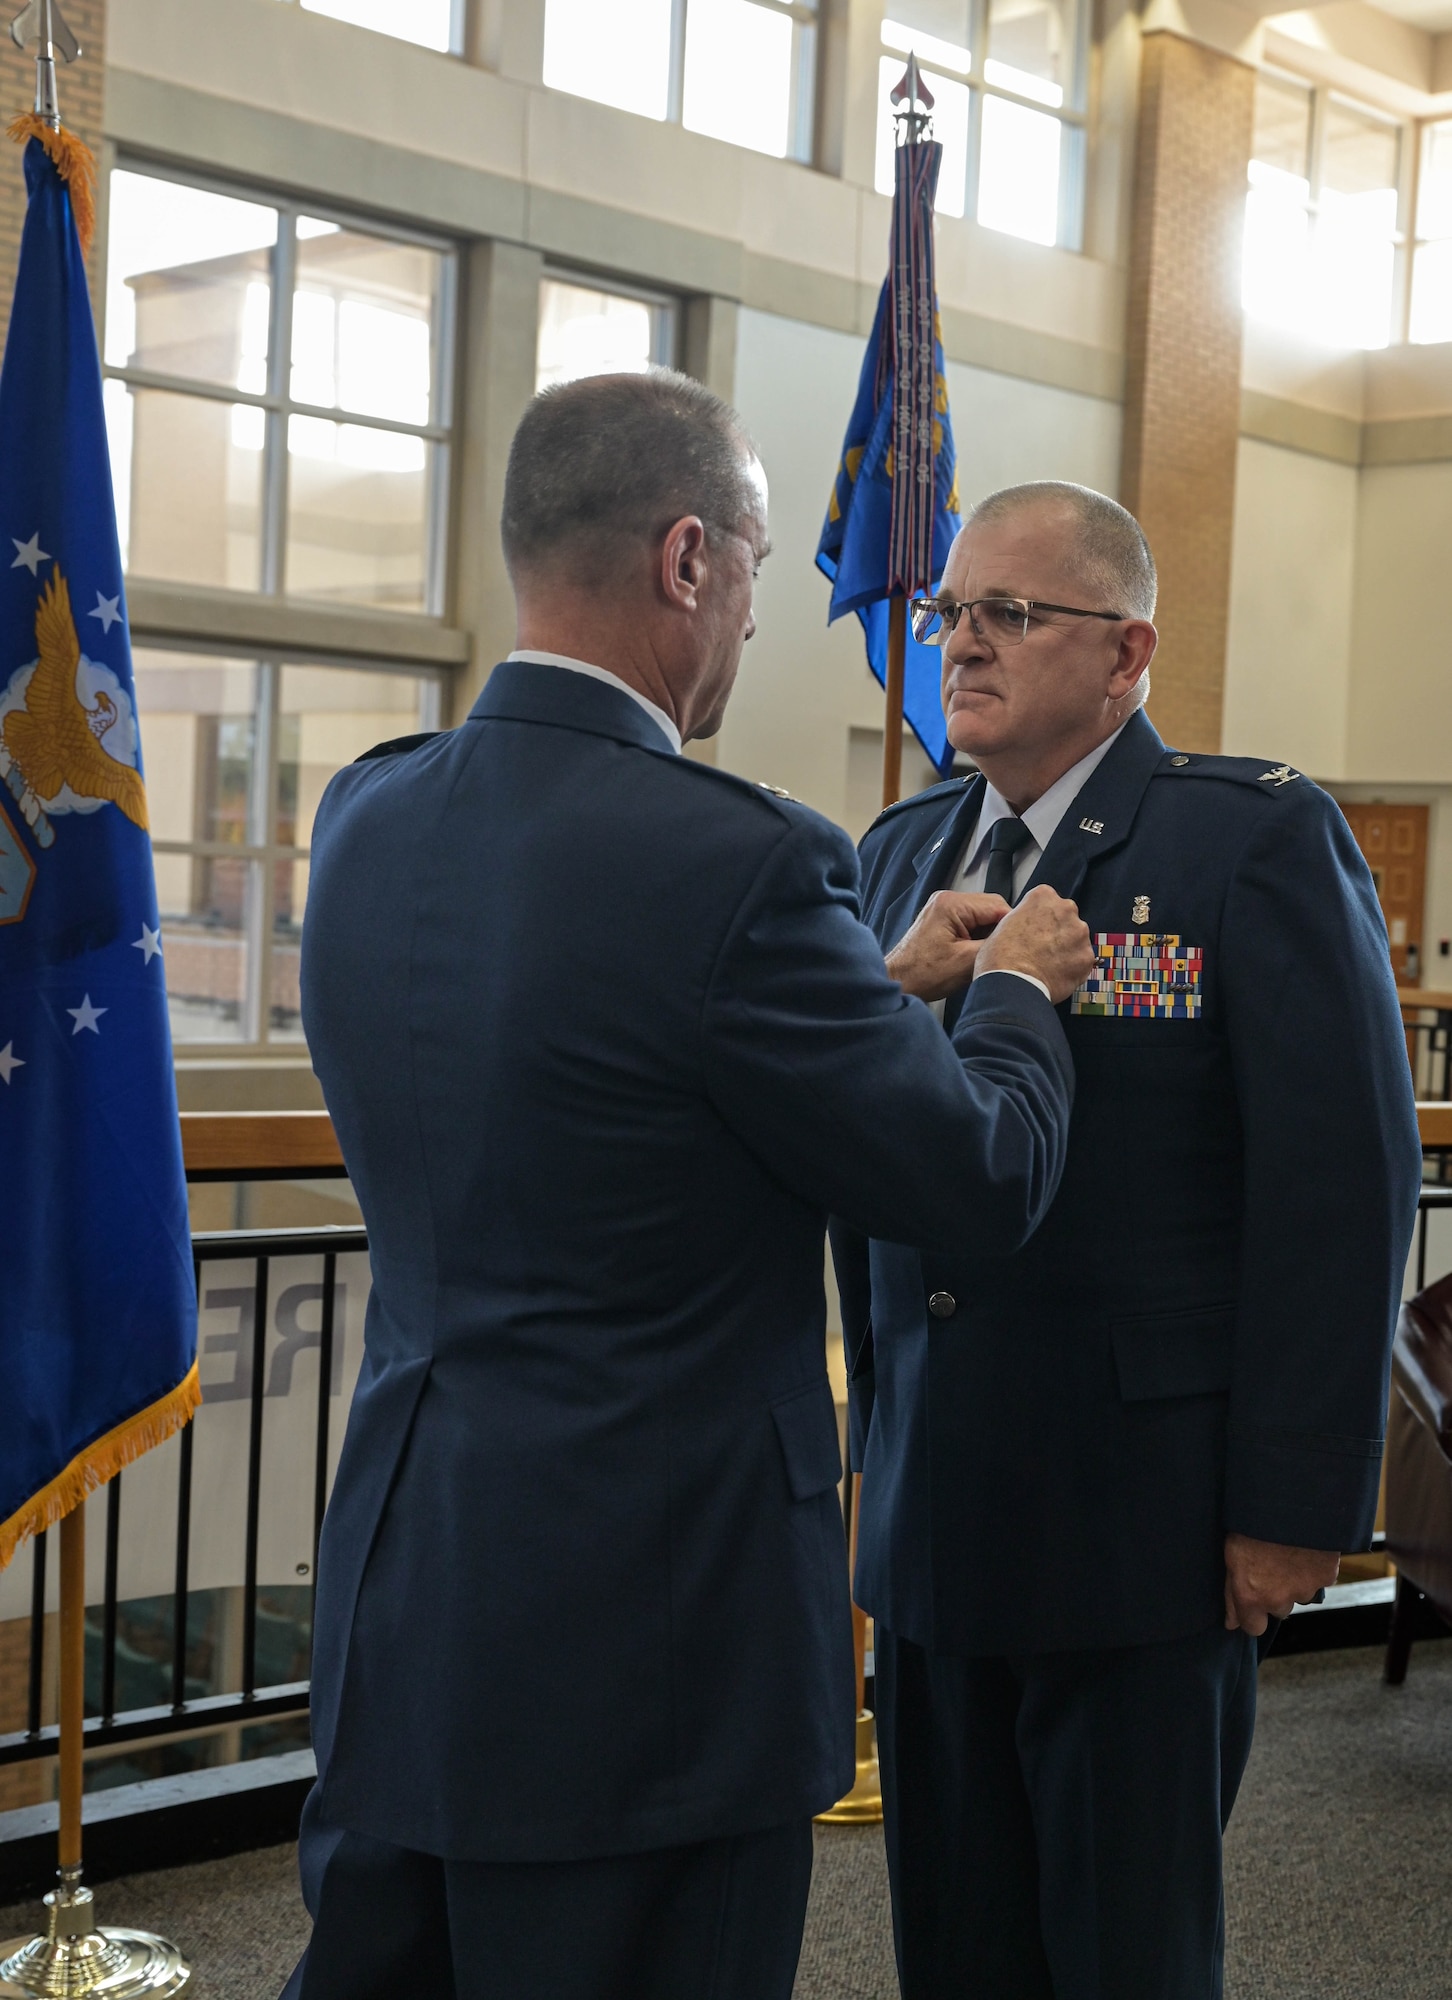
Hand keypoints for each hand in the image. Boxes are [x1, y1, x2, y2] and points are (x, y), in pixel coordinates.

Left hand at [885, 892, 1010, 1000]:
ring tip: (986, 954)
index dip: (1012, 926)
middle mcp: (948, 899)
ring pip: (983, 916)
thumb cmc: (924, 974)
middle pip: (992, 908)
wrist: (897, 982)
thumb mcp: (967, 962)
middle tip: (1003, 952)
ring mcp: (944, 908)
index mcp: (952, 904)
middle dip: (1000, 930)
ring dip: (989, 934)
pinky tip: (976, 953)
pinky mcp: (943, 919)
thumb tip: (1016, 938)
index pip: (999, 906)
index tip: (1019, 945)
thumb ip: (994, 945)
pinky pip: (971, 922)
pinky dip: (978, 936)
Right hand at [973, 885, 1094, 1004]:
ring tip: (1047, 964)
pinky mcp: (1086, 956)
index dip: (1040, 918)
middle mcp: (1065, 909)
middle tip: (1040, 948)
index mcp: (1043, 896)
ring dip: (1066, 949)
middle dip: (1057, 931)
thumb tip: (1025, 928)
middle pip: (1066, 917)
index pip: (1047, 901)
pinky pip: (1082, 960)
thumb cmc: (1001, 957)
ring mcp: (1079, 933)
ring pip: (1076, 939)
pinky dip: (1072, 967)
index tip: (1034, 929)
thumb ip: (1022, 918)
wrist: (1012, 984)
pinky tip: (1055, 974)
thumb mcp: (1002, 924)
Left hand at [1223, 1533, 1338, 1635]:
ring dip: (1294, 1582)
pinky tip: (1305, 1550)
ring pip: (1299, 1595)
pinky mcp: (1325, 1576)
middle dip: (1275, 1596)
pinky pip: (1318, 1580)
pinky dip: (1313, 1570)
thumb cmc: (1251, 1524)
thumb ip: (1232, 1593)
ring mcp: (1304, 1589)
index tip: (1251, 1603)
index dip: (1252, 1616)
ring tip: (1287, 1555)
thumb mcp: (1231, 1554)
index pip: (1253, 1628)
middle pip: (1278, 1611)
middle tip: (1270, 1568)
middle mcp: (1278, 1598)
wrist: (1287, 1503)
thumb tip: (1231, 1623)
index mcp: (1251, 1595)